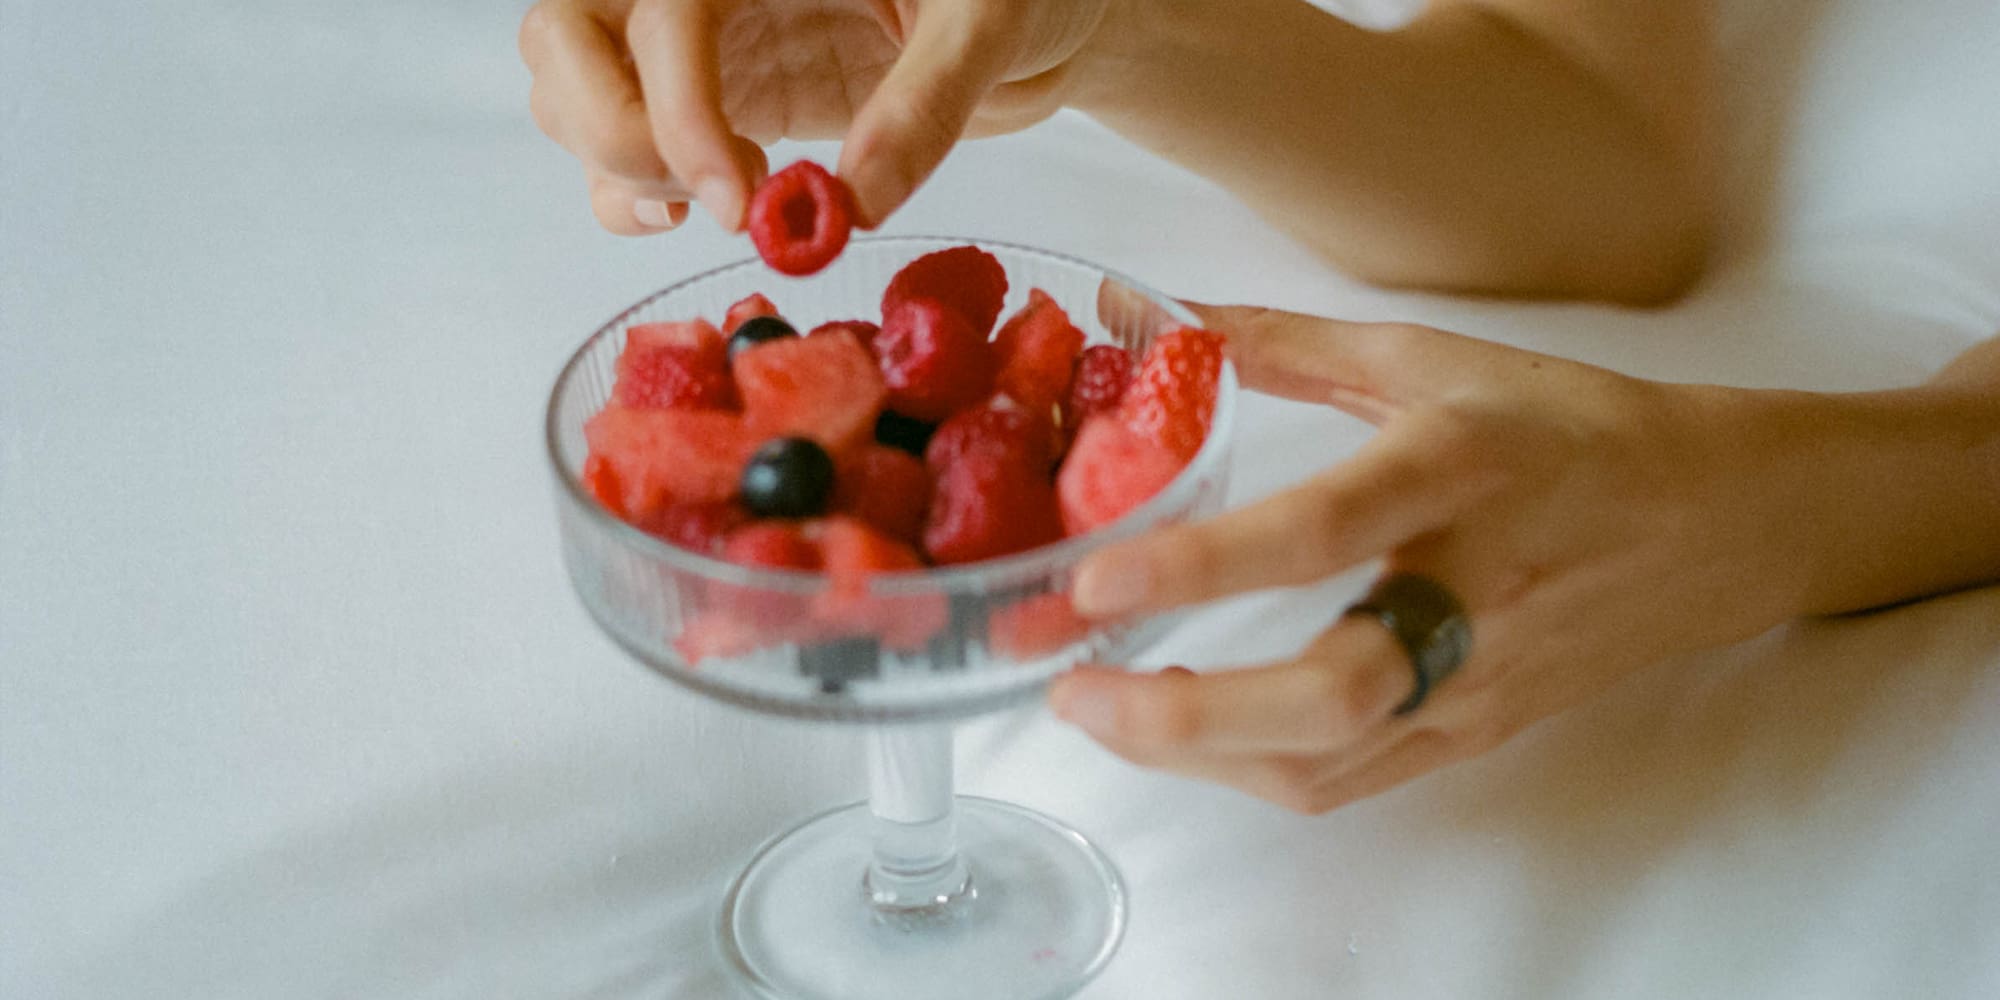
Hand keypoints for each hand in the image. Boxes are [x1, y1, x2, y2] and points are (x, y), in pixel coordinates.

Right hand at [518, 0, 1109, 233]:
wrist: (1046, 16)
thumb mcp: (991, 20)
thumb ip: (927, 100)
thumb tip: (853, 199)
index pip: (661, 9)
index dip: (677, 105)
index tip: (737, 195)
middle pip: (565, 32)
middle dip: (610, 128)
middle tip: (707, 200)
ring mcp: (705, 38)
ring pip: (571, 85)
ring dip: (616, 164)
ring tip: (726, 204)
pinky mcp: (718, 95)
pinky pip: (624, 140)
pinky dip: (630, 190)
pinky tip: (711, 210)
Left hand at [1047, 305, 1824, 812]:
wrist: (1717, 523)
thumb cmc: (1567, 430)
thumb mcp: (1431, 360)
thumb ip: (1280, 344)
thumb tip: (1137, 312)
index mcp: (1461, 471)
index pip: (1324, 530)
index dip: (1205, 563)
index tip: (1097, 578)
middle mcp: (1473, 590)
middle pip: (1332, 692)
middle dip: (1188, 713)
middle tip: (1075, 683)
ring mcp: (1478, 679)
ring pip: (1331, 760)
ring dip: (1198, 755)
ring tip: (1096, 708)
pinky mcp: (1474, 732)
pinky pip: (1348, 780)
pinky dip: (1249, 772)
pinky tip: (1180, 737)